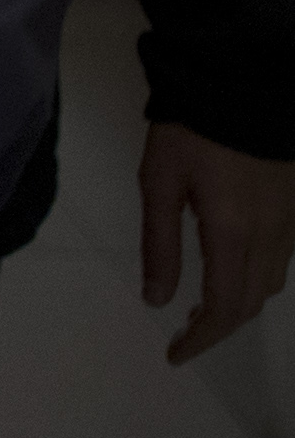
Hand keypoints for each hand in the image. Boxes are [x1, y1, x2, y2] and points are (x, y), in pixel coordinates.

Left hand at [141, 120, 294, 362]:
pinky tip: (230, 274)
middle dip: (219, 329)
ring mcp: (289, 223)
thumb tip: (156, 299)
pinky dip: (255, 281)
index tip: (176, 356)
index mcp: (233, 233)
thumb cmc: (191, 129)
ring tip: (202, 310)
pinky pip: (280, 261)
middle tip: (184, 338)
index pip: (224, 307)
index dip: (203, 339)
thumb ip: (159, 243)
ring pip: (269, 285)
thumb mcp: (159, 182)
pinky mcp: (294, 208)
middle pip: (251, 303)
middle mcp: (270, 236)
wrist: (242, 81)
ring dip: (239, 306)